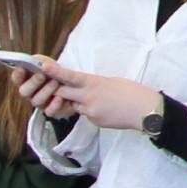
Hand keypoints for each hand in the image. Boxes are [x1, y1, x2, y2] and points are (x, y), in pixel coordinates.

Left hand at [19, 62, 163, 130]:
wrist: (144, 110)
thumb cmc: (131, 91)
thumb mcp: (110, 82)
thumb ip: (93, 85)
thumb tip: (83, 88)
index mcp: (94, 83)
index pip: (69, 76)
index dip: (54, 72)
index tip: (42, 66)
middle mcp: (88, 97)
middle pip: (64, 93)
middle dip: (60, 90)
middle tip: (56, 86)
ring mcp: (90, 110)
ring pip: (75, 106)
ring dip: (79, 102)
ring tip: (101, 100)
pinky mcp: (94, 121)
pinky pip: (86, 115)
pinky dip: (92, 111)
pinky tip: (108, 110)